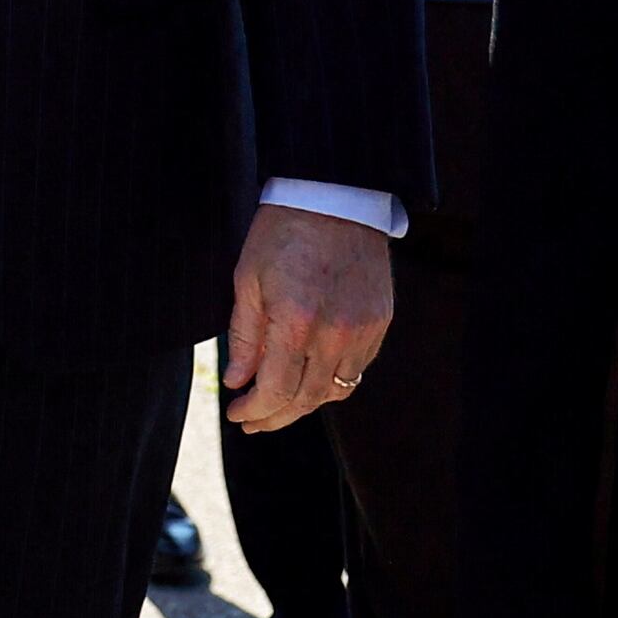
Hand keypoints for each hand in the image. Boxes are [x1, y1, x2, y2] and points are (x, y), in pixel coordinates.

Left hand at [222, 201, 392, 429]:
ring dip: (305, 403)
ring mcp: (362, 329)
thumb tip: (237, 382)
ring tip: (280, 403)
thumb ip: (244, 337)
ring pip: (335, 390)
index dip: (254, 411)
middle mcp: (334, 333)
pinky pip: (357, 368)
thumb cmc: (283, 232)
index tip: (238, 415)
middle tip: (255, 421)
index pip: (275, 391)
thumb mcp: (248, 279)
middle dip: (276, 416)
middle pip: (306, 399)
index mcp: (295, 322)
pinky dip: (333, 380)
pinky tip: (311, 377)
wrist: (335, 196)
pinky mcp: (379, 322)